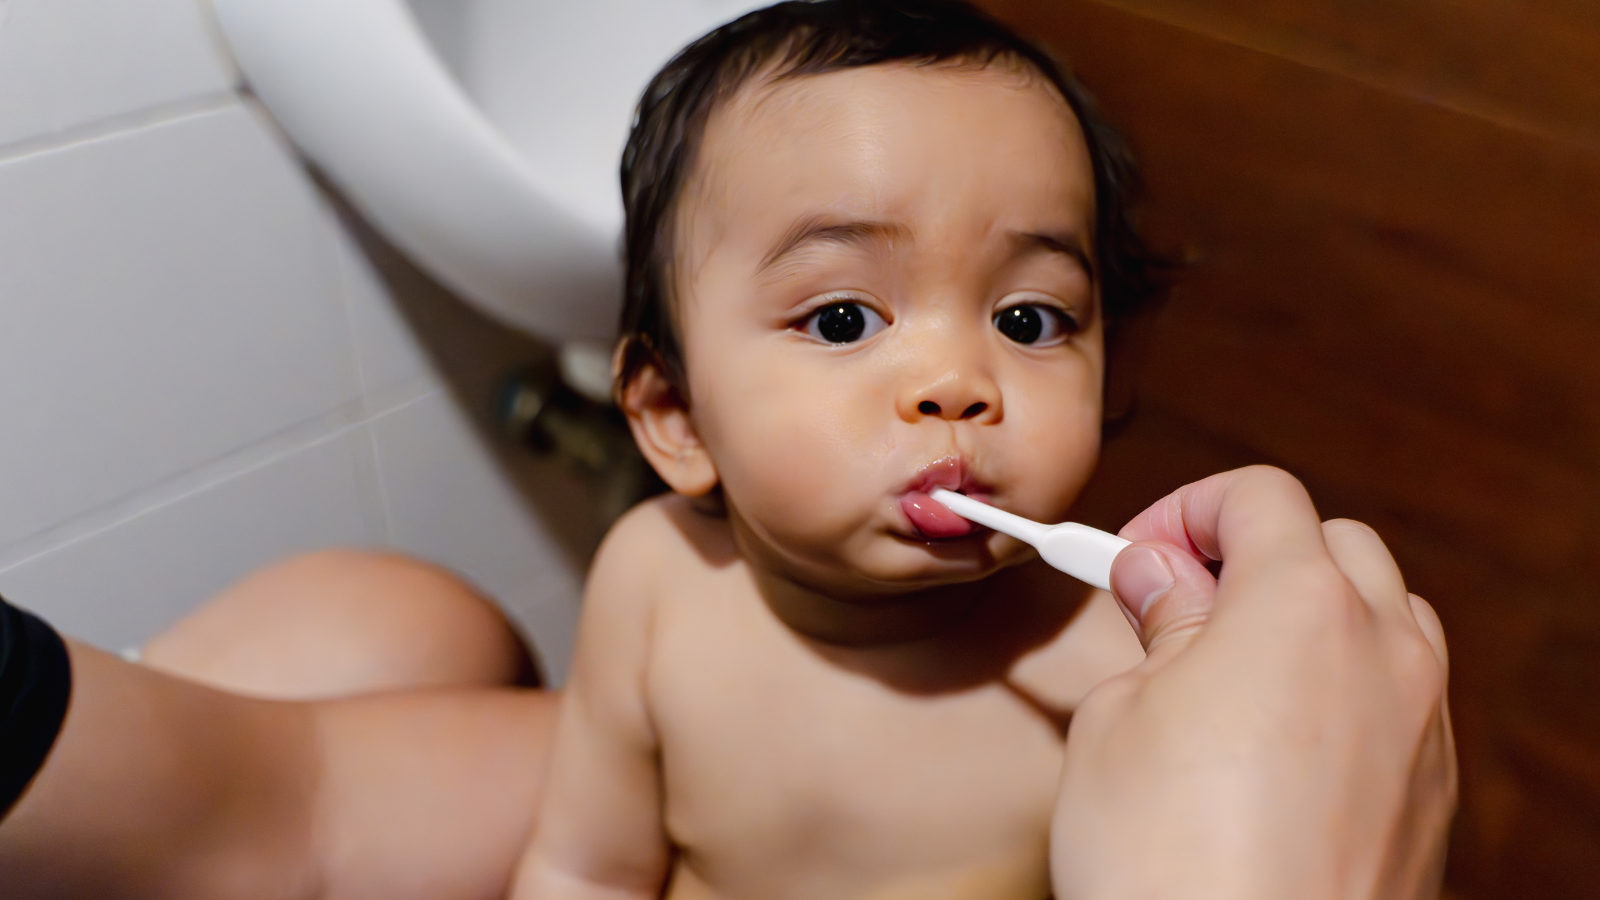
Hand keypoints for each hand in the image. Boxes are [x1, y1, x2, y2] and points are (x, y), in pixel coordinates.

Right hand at [1052, 466, 1455, 899]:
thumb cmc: (1164, 857)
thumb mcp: (1118, 714)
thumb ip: (1155, 626)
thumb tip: (1163, 579)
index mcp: (1299, 603)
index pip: (1259, 495)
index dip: (1185, 511)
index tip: (1138, 559)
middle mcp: (1382, 649)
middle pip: (1333, 543)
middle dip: (1252, 555)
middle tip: (1175, 607)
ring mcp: (1422, 726)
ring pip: (1384, 616)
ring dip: (1314, 615)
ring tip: (1235, 672)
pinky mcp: (1434, 797)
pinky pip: (1402, 699)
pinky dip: (1347, 689)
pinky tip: (1279, 748)